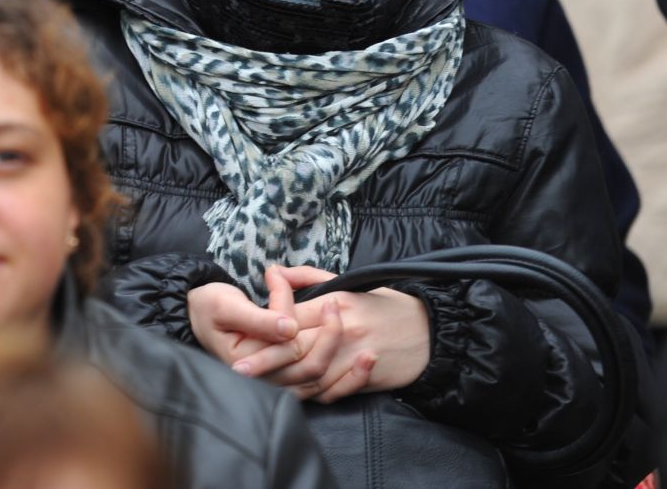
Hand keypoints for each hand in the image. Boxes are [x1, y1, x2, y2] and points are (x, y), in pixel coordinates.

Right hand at [213, 266, 365, 400]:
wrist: (198, 315)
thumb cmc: (210, 306)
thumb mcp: (226, 304)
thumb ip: (257, 318)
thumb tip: (289, 326)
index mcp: (247, 361)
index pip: (290, 346)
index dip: (307, 320)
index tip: (313, 293)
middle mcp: (264, 380)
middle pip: (311, 366)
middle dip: (331, 335)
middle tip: (337, 304)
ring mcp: (278, 385)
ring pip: (321, 383)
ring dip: (348, 366)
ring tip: (366, 339)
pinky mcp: (289, 383)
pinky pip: (322, 391)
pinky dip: (347, 382)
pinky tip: (366, 365)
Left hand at [248, 265, 432, 401]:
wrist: (429, 330)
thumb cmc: (385, 304)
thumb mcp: (348, 283)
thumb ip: (309, 279)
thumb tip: (273, 273)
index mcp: (336, 303)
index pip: (292, 315)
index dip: (267, 324)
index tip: (243, 330)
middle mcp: (343, 331)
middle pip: (296, 347)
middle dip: (265, 359)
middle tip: (237, 368)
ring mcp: (352, 357)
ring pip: (309, 373)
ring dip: (280, 381)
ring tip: (254, 385)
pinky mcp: (362, 378)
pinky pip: (331, 390)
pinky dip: (309, 393)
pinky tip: (288, 393)